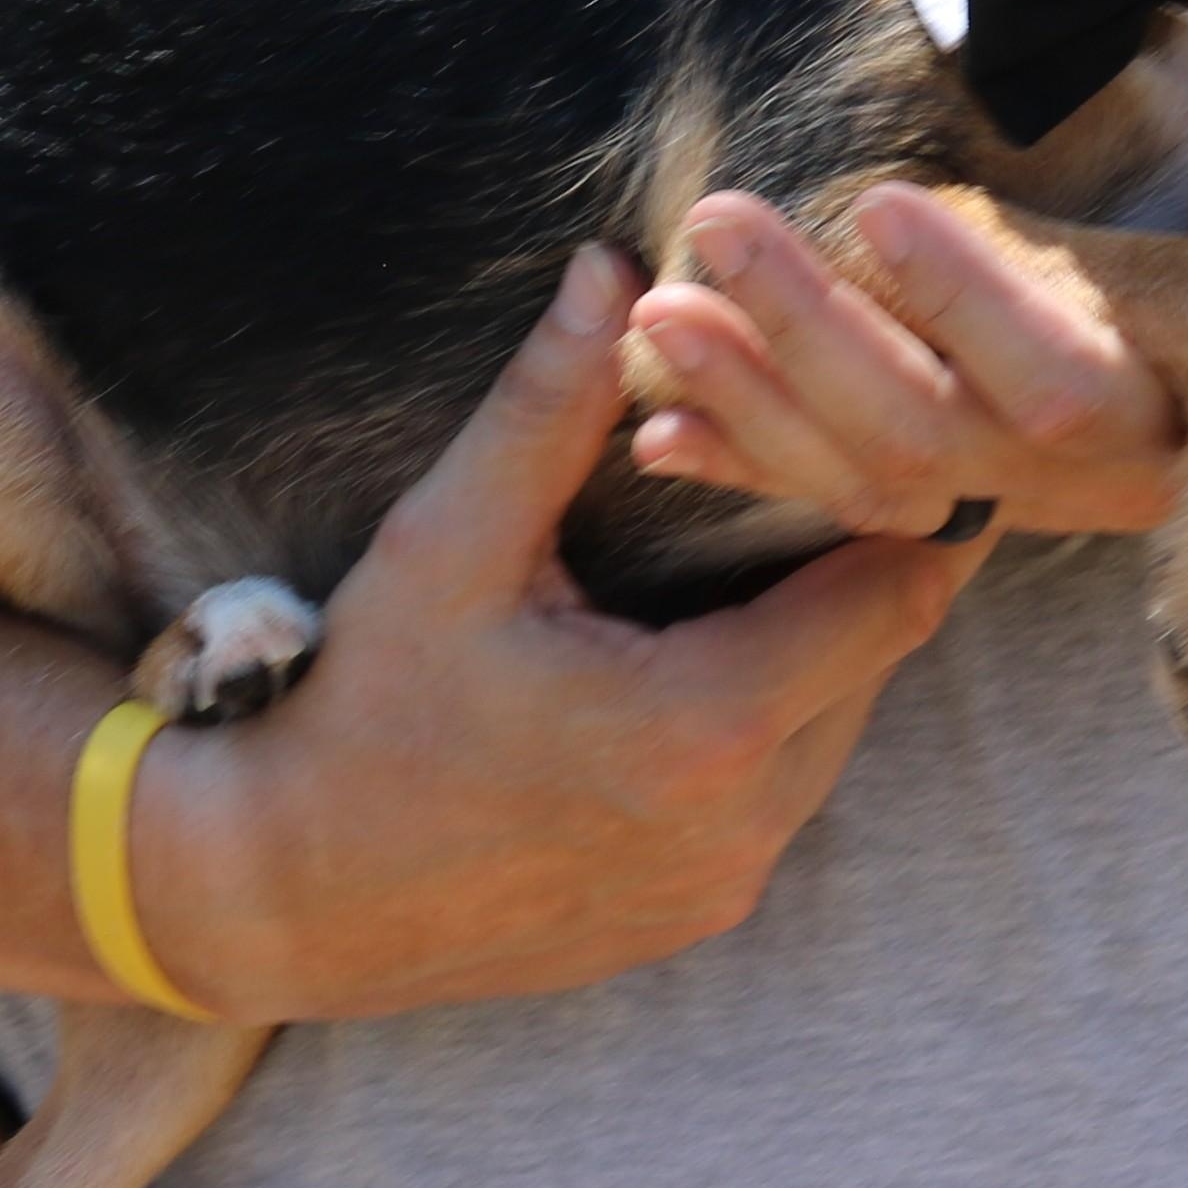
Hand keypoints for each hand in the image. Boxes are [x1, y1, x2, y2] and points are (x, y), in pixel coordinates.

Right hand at [145, 247, 992, 1021]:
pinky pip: (778, 801)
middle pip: (879, 661)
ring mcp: (723, 884)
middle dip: (856, 568)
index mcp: (703, 723)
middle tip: (817, 477)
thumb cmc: (359, 712)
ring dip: (811, 651)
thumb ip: (545, 408)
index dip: (906, 507)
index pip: (897, 595)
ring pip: (834, 733)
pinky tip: (689, 667)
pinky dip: (764, 730)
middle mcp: (742, 823)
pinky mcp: (694, 918)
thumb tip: (611, 269)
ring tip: (750, 563)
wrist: (281, 901)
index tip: (887, 435)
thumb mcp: (446, 545)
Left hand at [616, 0, 1187, 541]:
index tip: (879, 199)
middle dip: (815, 337)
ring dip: (757, 403)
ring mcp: (1038, 493)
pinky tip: (652, 425)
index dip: (977, 300)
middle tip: (711, 226)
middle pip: (941, 430)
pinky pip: (857, 500)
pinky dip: (756, 464)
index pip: (1078, 370)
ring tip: (651, 315)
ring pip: (879, 475)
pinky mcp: (989, 491)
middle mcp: (1111, 464)